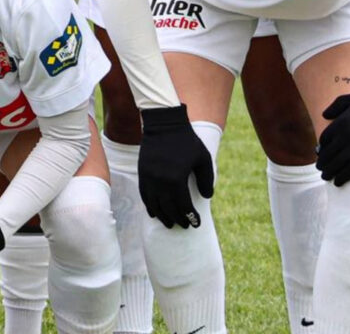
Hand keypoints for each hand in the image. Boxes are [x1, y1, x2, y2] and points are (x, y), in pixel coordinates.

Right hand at [138, 104, 214, 227]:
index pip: (184, 205)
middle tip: (184, 225)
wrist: (163, 125)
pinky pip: (145, 195)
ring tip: (170, 223)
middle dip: (177, 219)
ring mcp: (149, 178)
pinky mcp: (142, 173)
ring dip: (162, 216)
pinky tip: (154, 213)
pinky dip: (150, 206)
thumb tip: (207, 197)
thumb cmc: (187, 141)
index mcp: (177, 179)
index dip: (190, 216)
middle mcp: (160, 181)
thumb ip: (206, 180)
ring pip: (154, 204)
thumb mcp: (203, 159)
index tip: (196, 224)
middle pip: (168, 207)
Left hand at [318, 92, 349, 185]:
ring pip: (337, 164)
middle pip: (328, 154)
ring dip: (329, 172)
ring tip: (326, 177)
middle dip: (323, 162)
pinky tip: (339, 182)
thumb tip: (324, 115)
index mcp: (340, 123)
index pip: (324, 139)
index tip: (321, 153)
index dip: (321, 148)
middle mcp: (344, 136)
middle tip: (320, 168)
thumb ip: (337, 105)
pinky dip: (343, 177)